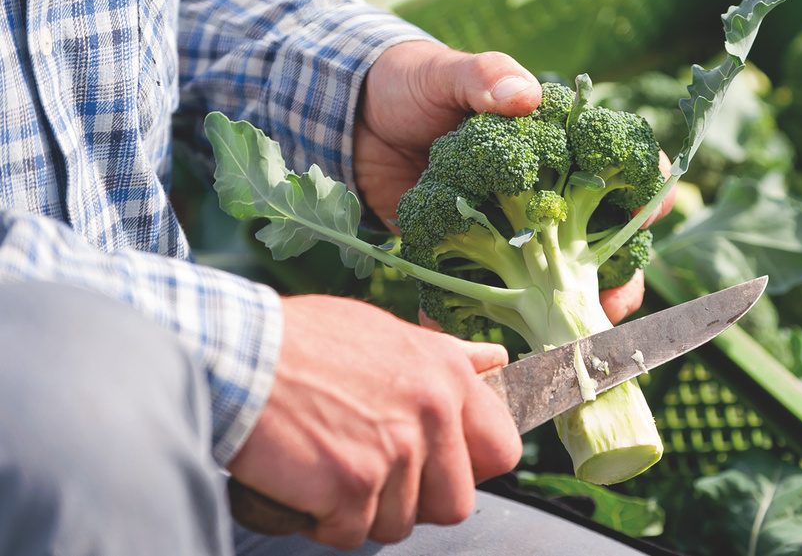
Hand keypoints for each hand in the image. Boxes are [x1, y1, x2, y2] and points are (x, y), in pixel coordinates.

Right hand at [227, 295, 521, 548]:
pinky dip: (324, 522)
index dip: (472, 468)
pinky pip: (351, 534)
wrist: (234, 355)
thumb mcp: (384, 332)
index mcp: (447, 373)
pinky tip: (303, 483)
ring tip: (328, 468)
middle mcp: (432, 412)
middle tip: (372, 475)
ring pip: (400, 523)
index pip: (503, 449)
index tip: (439, 467)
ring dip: (363, 511)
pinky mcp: (352, 485)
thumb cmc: (301, 343)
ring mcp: (394, 451)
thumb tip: (496, 360)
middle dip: (414, 501)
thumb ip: (446, 355)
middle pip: (456, 503)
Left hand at [353, 41, 674, 323]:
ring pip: (556, 282)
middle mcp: (541, 197)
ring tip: (569, 340)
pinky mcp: (465, 260)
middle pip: (602, 243)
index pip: (620, 170)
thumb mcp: (448, 75)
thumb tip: (523, 95)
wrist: (351, 122)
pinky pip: (484, 300)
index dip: (648, 191)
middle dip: (619, 278)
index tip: (662, 206)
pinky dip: (483, 327)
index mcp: (554, 148)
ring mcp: (507, 234)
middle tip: (615, 305)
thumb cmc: (411, 85)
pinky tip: (487, 347)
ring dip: (568, 315)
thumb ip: (484, 78)